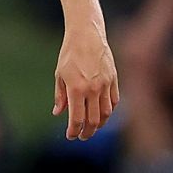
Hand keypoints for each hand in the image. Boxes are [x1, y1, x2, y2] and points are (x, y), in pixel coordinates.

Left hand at [54, 23, 118, 140]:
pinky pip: (114, 101)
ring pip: (106, 113)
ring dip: (99, 124)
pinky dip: (108, 111)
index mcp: (76, 89)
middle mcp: (93, 89)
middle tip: (81, 137)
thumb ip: (60, 96)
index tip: (70, 136)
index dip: (73, 131)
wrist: (87, 36)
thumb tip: (58, 113)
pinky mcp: (114, 80)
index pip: (77, 118)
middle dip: (87, 132)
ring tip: (92, 128)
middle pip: (93, 120)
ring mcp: (106, 85)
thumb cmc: (69, 55)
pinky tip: (102, 114)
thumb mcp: (59, 75)